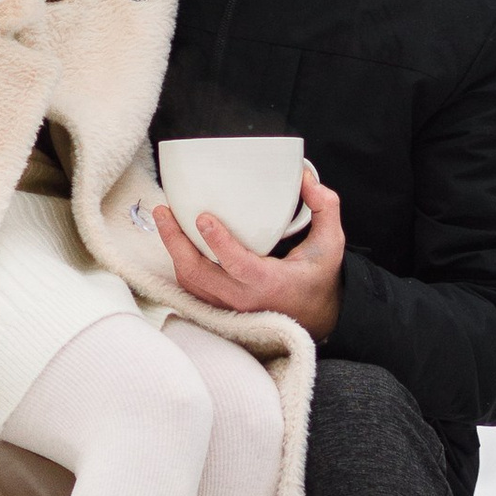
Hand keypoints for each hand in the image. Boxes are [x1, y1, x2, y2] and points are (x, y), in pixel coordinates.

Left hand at [155, 162, 344, 341]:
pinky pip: (192, 288)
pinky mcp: (219, 308)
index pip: (238, 265)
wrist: (314, 318)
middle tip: (164, 211)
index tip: (202, 218)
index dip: (218, 242)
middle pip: (198, 274)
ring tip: (164, 219)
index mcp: (269, 283)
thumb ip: (324, 207)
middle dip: (175, 242)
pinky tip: (175, 241)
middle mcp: (243, 299)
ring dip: (173, 251)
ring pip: (190, 281)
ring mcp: (228, 306)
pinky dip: (180, 264)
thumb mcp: (330, 244)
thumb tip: (304, 177)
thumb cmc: (318, 279)